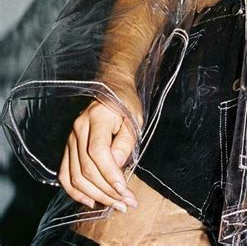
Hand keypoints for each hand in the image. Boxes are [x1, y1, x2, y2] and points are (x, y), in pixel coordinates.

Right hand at [58, 97, 141, 211]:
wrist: (112, 89)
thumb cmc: (126, 104)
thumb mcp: (134, 118)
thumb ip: (125, 141)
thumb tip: (117, 166)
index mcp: (96, 117)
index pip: (98, 151)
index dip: (110, 174)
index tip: (124, 190)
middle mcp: (78, 128)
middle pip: (87, 168)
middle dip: (107, 190)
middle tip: (127, 203)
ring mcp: (70, 138)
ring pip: (75, 175)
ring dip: (96, 195)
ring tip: (115, 204)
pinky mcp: (67, 147)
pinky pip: (64, 174)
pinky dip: (75, 191)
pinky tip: (91, 200)